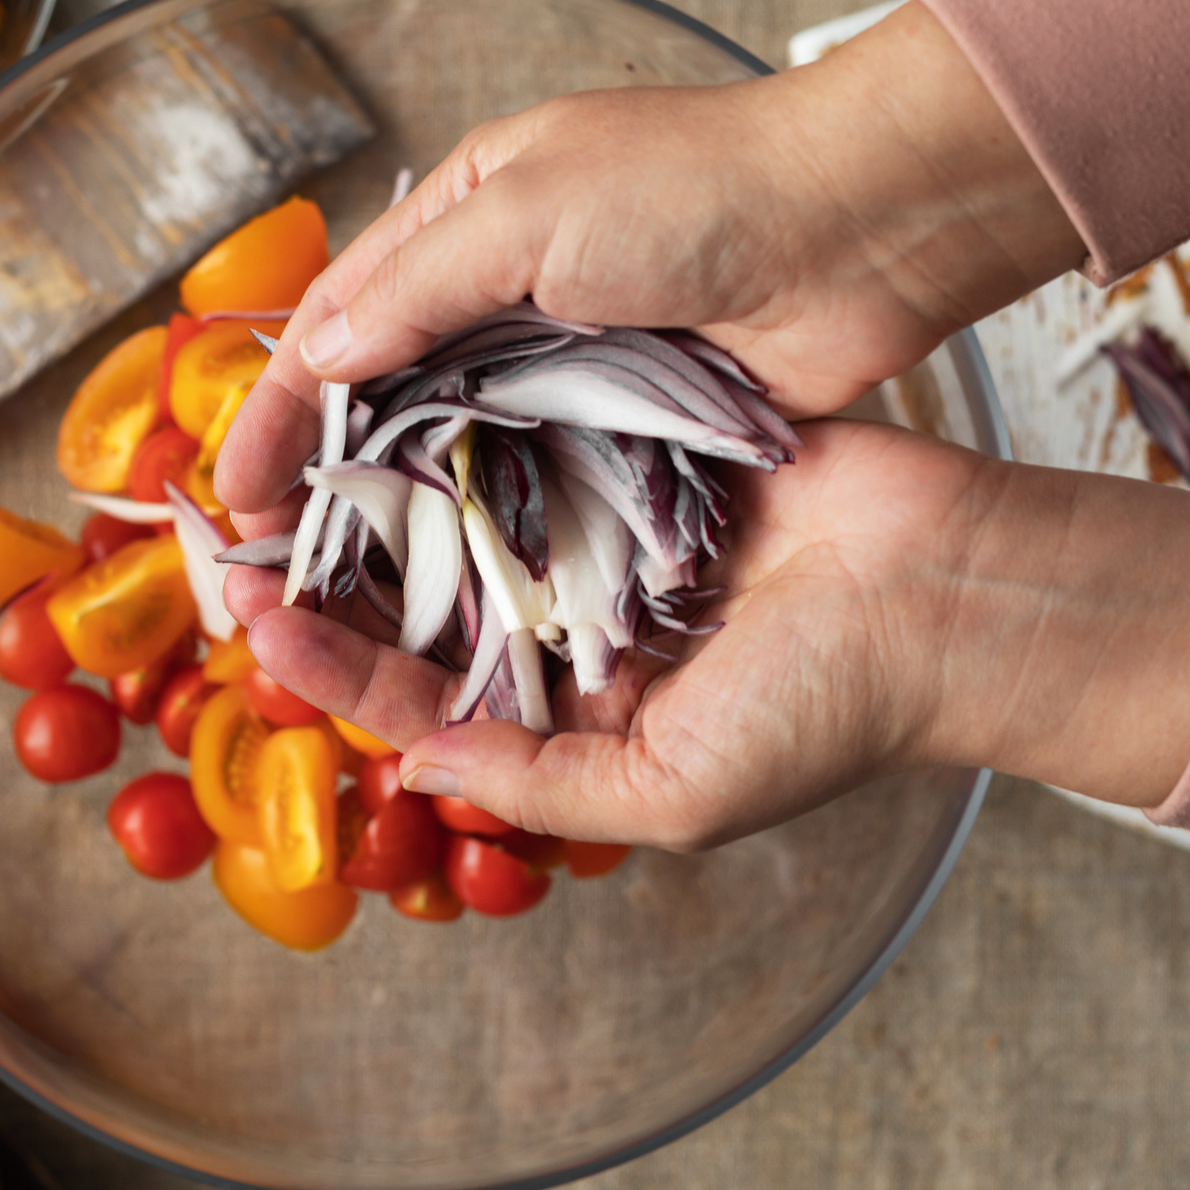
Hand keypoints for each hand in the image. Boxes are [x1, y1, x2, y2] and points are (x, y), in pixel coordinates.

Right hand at [213, 0, 1082, 519]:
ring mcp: (576, 361)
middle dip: (329, 480)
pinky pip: (547, 486)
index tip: (232, 499)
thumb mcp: (533, 213)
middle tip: (277, 571)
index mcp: (471, 212)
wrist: (863, 223)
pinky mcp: (638, 422)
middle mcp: (511, 289)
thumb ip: (421, 288)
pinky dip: (500, 533)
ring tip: (352, 604)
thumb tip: (318, 357)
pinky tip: (462, 593)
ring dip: (406, 520)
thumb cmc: (698, 188)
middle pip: (390, 397)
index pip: (341, 319)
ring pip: (465, 453)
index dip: (277, 411)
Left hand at [223, 422, 1189, 848]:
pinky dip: (470, 425)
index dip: (334, 667)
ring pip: (464, 515)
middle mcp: (577, 628)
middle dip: (333, 578)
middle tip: (237, 537)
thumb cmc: (828, 710)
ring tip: (294, 462)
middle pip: (424, 604)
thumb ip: (539, 782)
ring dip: (383, 495)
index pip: (425, 699)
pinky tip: (395, 397)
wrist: (952, 591)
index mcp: (577, 717)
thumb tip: (414, 767)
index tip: (255, 622)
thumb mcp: (672, 791)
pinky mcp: (638, 453)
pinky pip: (536, 437)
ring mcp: (604, 535)